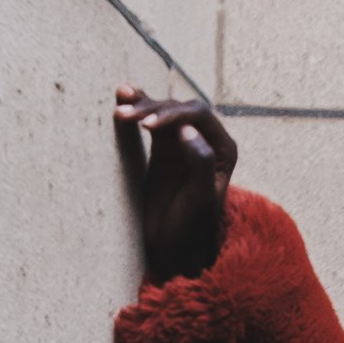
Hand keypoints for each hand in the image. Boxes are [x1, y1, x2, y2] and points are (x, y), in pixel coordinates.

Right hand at [114, 91, 235, 283]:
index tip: (147, 127)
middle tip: (126, 117)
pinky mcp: (163, 148)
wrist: (173, 249)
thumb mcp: (200, 199)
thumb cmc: (191, 228)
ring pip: (163, 112)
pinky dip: (137, 109)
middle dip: (153, 109)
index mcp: (223, 149)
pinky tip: (123, 93)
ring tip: (119, 106)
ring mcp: (183, 143)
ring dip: (141, 106)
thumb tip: (187, 129)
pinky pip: (151, 122)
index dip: (173, 115)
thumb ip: (200, 163)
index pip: (199, 116)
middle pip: (179, 110)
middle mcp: (206, 141)